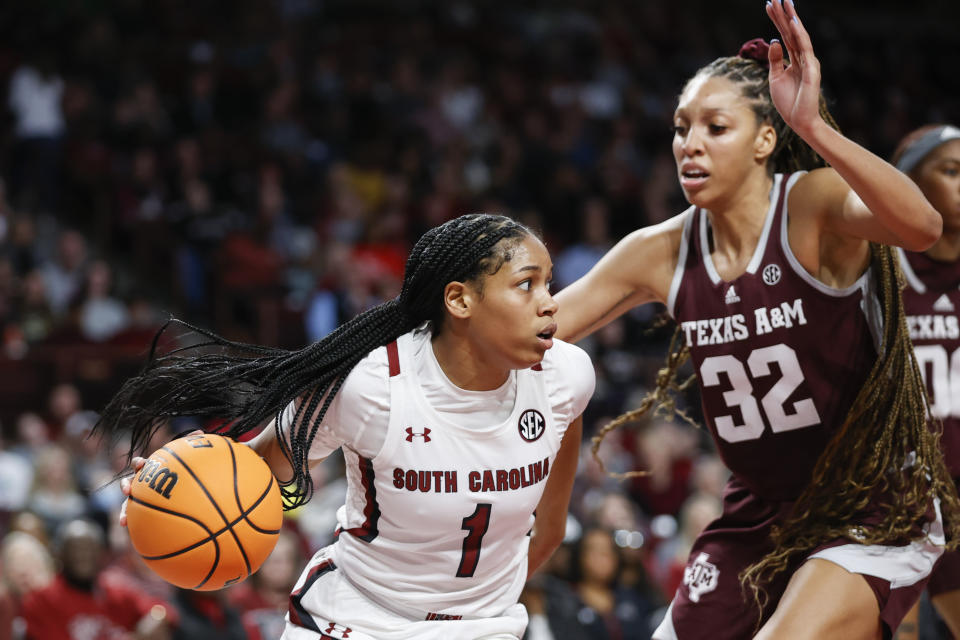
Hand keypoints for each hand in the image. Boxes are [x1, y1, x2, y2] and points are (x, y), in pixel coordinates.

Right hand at [119, 429, 204, 527]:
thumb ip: (192, 448)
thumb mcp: (190, 462)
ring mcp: (142, 499)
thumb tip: (199, 431)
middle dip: (126, 485)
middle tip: (128, 490)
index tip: (142, 465)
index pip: (143, 464)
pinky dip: (131, 524)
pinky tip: (130, 531)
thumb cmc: (186, 475)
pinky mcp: (143, 513)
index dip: (140, 464)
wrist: (186, 498)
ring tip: (123, 520)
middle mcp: (144, 484)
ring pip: (128, 504)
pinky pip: (136, 520)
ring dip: (124, 511)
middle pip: (130, 482)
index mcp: (153, 470)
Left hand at [765, 0, 821, 136]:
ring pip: (799, 36)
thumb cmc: (788, 102)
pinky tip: (793, 23)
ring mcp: (808, 62)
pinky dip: (799, 35)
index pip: (784, 35)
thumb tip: (773, 41)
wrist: (799, 122)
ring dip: (791, 19)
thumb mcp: (775, 78)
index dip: (777, 20)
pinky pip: (804, 49)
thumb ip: (774, 60)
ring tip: (785, 3)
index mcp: (794, 59)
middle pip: (791, 31)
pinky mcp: (811, 70)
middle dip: (783, 14)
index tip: (769, 5)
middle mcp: (803, 57)